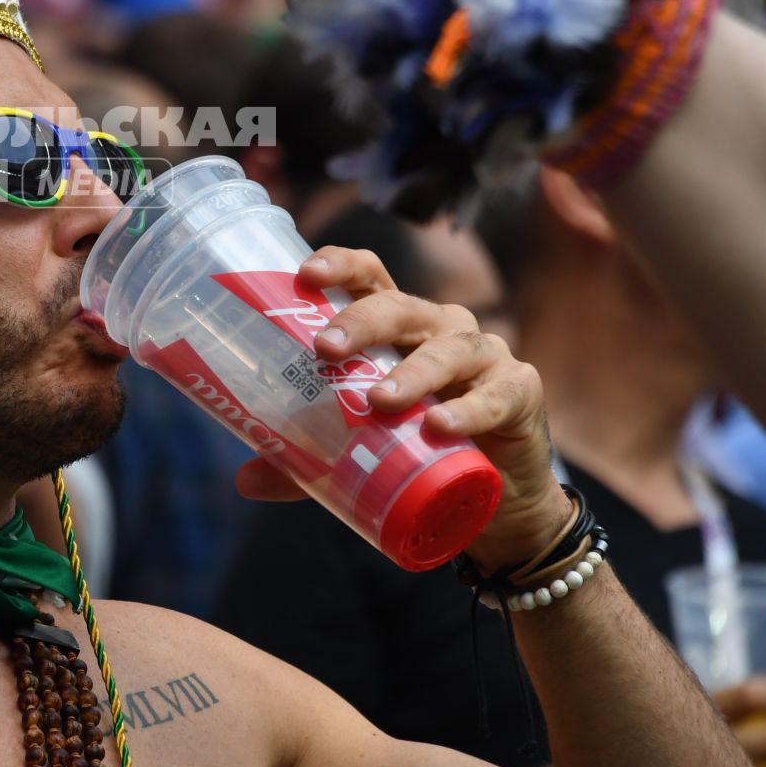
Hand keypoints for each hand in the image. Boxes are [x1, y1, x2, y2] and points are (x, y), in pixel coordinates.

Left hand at [231, 247, 571, 571]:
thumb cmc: (420, 451)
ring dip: (411, 373)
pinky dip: (467, 409)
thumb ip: (305, 462)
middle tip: (325, 349)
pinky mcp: (521, 390)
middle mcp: (441, 327)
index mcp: (398, 326)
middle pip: (399, 307)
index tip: (305, 275)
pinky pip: (495, 395)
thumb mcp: (358, 452)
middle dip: (360, 322)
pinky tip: (440, 424)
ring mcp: (485, 355)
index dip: (340, 266)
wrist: (497, 500)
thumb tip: (244, 482)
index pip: (369, 277)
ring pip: (448, 349)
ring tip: (379, 401)